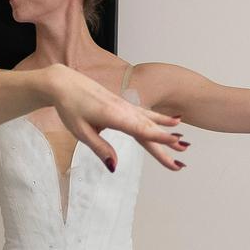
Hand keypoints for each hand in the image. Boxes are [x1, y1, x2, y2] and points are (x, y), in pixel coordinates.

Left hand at [46, 67, 187, 171]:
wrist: (65, 83)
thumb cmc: (70, 108)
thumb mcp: (80, 132)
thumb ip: (100, 149)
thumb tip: (114, 167)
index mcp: (113, 116)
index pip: (140, 129)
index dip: (158, 137)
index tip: (175, 142)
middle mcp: (123, 109)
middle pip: (149, 128)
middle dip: (166, 141)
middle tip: (183, 153)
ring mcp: (125, 105)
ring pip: (150, 120)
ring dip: (167, 130)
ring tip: (183, 141)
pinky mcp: (123, 104)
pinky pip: (145, 113)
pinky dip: (159, 119)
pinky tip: (172, 120)